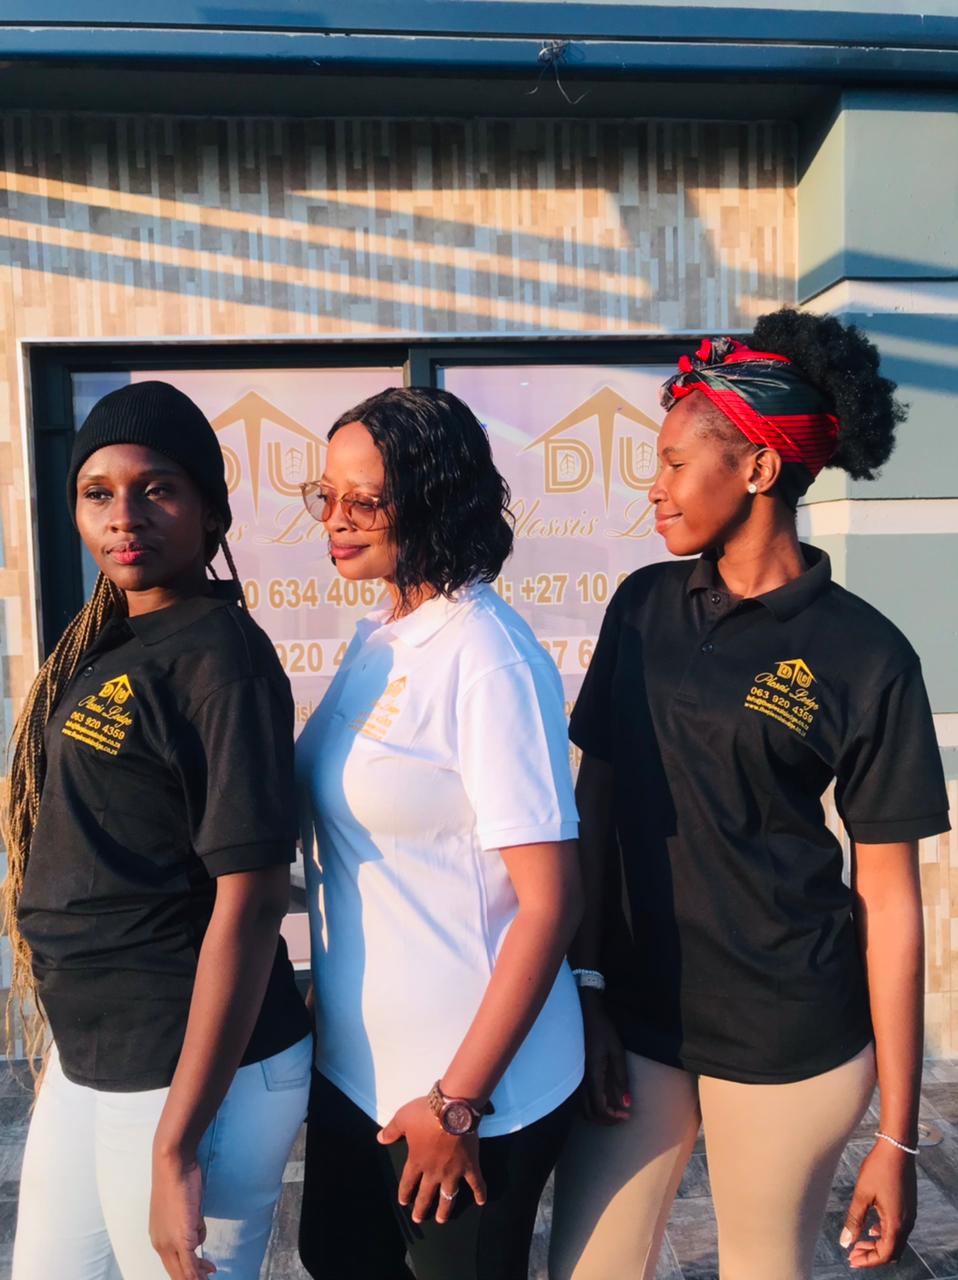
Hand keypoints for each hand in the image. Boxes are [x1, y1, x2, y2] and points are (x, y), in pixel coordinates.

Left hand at [149, 1149, 214, 1279]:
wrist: (173, 1167)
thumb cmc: (178, 1182)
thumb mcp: (183, 1209)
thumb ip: (188, 1225)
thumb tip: (196, 1237)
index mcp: (158, 1238)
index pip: (172, 1265)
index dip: (186, 1275)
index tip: (199, 1276)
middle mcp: (161, 1244)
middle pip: (177, 1272)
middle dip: (192, 1278)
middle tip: (207, 1279)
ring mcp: (170, 1242)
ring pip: (185, 1270)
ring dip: (199, 1273)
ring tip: (211, 1269)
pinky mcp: (182, 1238)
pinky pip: (190, 1263)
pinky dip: (198, 1272)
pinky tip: (208, 1273)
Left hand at [377, 1097, 486, 1224]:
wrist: (452, 1109)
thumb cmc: (426, 1113)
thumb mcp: (403, 1118)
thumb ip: (392, 1130)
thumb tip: (380, 1139)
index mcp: (417, 1161)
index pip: (408, 1182)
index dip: (405, 1193)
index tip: (404, 1203)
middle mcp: (434, 1171)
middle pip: (426, 1195)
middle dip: (421, 1208)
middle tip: (418, 1218)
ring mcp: (453, 1171)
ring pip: (448, 1196)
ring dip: (444, 1209)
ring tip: (441, 1219)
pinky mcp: (470, 1166)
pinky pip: (476, 1182)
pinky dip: (480, 1192)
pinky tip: (481, 1201)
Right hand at [580, 991, 630, 1123]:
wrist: (584, 1012)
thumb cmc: (602, 1029)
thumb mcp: (617, 1051)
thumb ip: (621, 1078)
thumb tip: (627, 1103)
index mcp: (592, 1075)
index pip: (600, 1109)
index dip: (614, 1118)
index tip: (627, 1115)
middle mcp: (580, 1080)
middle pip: (589, 1114)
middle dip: (606, 1121)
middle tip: (621, 1116)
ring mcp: (575, 1078)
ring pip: (582, 1109)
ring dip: (598, 1115)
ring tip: (614, 1110)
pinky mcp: (574, 1074)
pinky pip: (580, 1099)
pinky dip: (591, 1107)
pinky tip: (603, 1099)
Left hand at [840, 1140, 916, 1267]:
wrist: (897, 1148)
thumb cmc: (879, 1168)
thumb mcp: (862, 1194)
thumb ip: (854, 1220)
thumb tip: (845, 1242)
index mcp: (896, 1223)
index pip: (885, 1254)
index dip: (868, 1261)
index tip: (852, 1260)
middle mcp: (907, 1222)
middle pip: (892, 1251)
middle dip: (872, 1256)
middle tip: (853, 1255)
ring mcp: (909, 1215)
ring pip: (896, 1241)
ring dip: (878, 1245)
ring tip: (859, 1243)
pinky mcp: (908, 1207)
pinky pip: (899, 1230)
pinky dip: (885, 1234)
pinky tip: (872, 1228)